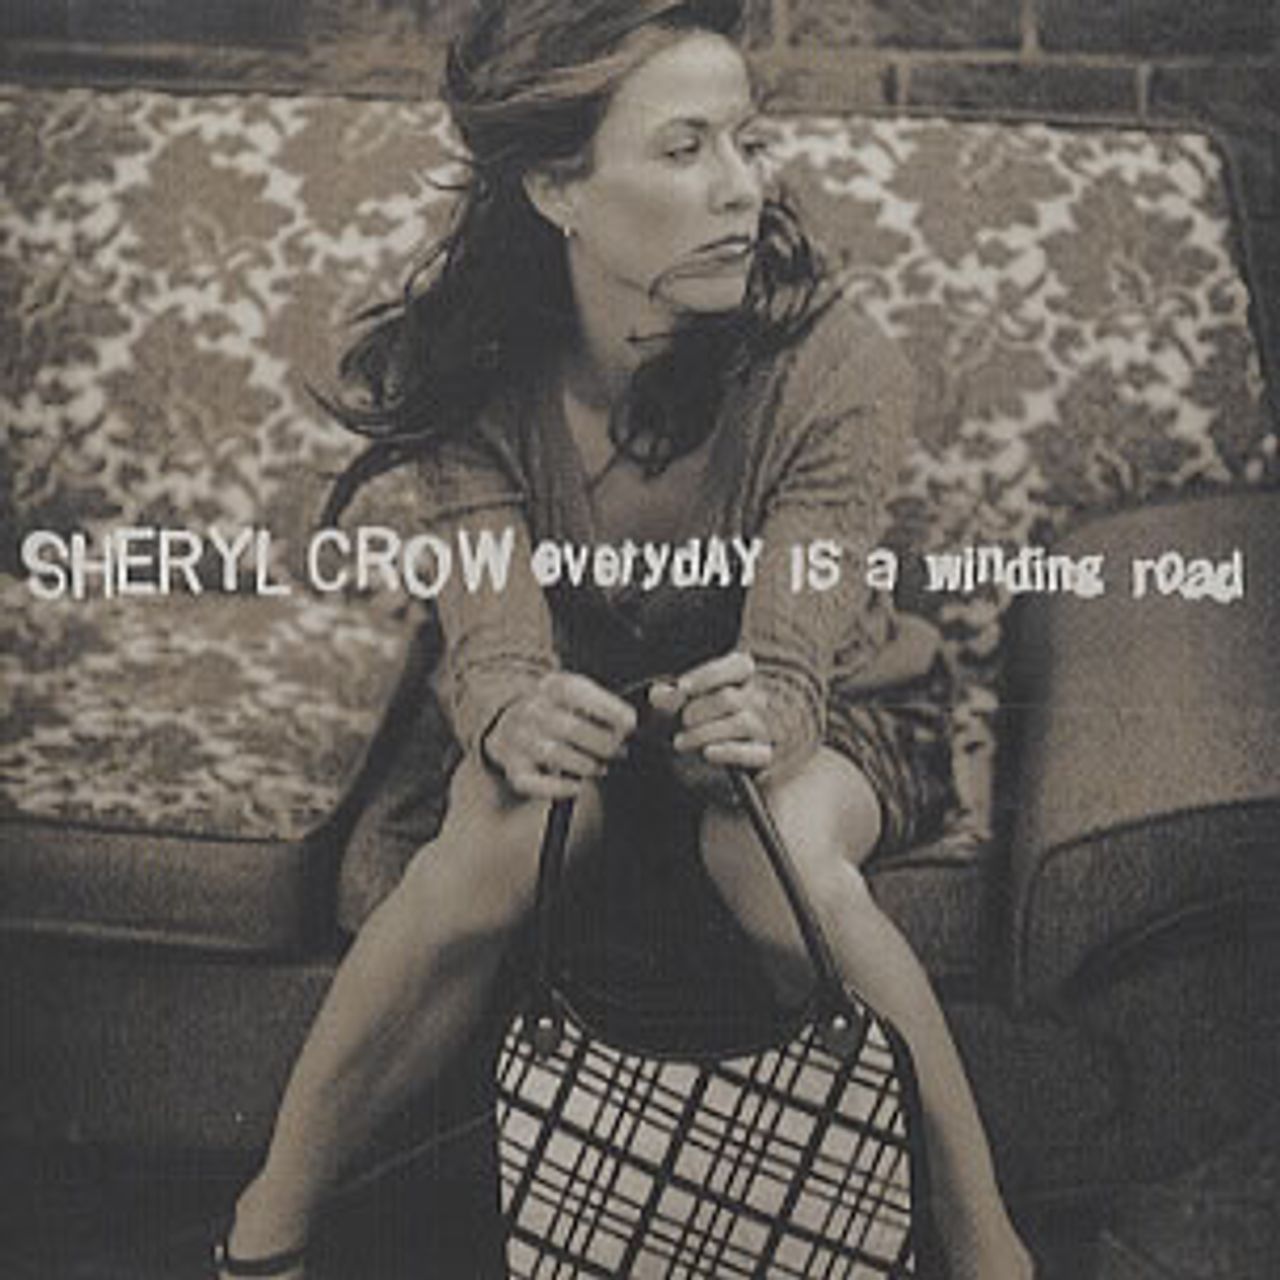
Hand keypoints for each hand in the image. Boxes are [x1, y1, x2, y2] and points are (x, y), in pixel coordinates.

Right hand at [483, 672, 635, 798]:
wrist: (512, 720)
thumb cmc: (559, 710)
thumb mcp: (579, 695)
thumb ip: (605, 706)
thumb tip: (631, 725)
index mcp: (553, 686)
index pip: (577, 693)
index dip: (608, 709)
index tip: (631, 724)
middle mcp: (533, 710)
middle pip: (570, 728)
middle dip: (603, 743)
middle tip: (619, 750)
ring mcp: (520, 738)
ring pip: (555, 755)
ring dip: (586, 766)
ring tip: (600, 767)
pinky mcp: (513, 766)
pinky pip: (534, 783)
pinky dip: (559, 788)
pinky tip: (576, 785)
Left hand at [649, 650, 772, 773]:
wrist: (712, 756)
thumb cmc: (697, 718)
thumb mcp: (680, 702)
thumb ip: (669, 695)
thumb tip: (659, 694)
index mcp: (743, 676)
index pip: (739, 666)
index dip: (708, 676)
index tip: (681, 687)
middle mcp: (757, 698)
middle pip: (730, 699)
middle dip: (699, 709)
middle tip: (682, 720)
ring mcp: (763, 726)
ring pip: (741, 724)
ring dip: (705, 733)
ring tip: (681, 742)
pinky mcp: (764, 754)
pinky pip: (756, 753)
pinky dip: (730, 752)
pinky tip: (708, 753)